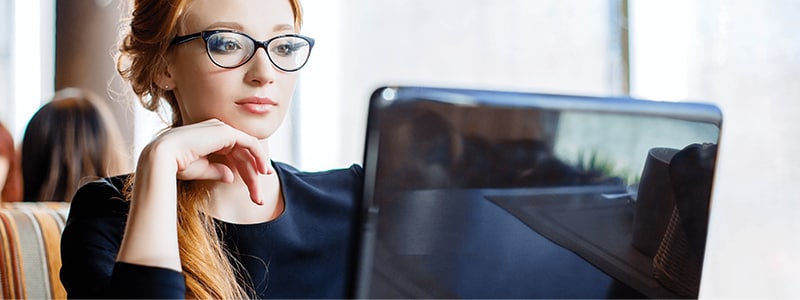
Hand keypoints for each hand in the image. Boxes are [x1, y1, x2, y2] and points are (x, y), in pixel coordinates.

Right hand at [145, 118, 270, 204]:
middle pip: (242, 156)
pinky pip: (250, 144)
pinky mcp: (227, 132)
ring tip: (259, 197)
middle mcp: (217, 131)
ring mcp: (222, 129)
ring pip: (248, 152)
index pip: (233, 156)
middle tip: (258, 200)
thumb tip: (231, 177)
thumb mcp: (201, 169)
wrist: (163, 157)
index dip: (245, 173)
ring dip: (255, 174)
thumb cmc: (175, 164)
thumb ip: (217, 171)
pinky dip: (259, 157)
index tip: (253, 193)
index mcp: (209, 138)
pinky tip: (263, 172)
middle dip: (251, 178)